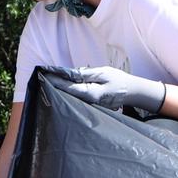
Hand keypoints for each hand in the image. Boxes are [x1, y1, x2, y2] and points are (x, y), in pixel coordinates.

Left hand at [44, 65, 165, 113]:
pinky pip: (78, 97)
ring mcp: (90, 104)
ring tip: (51, 79)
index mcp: (90, 93)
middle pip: (68, 93)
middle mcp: (88, 101)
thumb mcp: (103, 73)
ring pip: (72, 96)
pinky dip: (71, 90)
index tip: (46, 74)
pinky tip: (65, 85)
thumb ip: (86, 74)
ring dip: (62, 88)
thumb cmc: (119, 80)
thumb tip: (71, 73)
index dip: (57, 81)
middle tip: (44, 75)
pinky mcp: (92, 103)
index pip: (69, 87)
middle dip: (57, 84)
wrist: (132, 92)